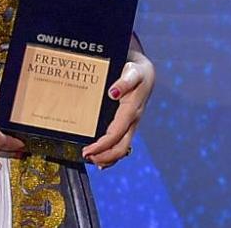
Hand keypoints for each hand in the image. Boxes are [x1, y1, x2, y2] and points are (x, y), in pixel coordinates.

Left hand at [81, 54, 155, 168]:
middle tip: (86, 157)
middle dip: (104, 156)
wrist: (144, 70)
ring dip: (107, 158)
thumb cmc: (136, 70)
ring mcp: (130, 124)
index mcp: (132, 111)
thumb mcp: (132, 71)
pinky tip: (101, 159)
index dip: (102, 145)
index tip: (88, 150)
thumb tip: (113, 93)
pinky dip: (111, 154)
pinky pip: (121, 143)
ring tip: (92, 160)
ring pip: (122, 149)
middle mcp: (132, 121)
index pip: (116, 134)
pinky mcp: (127, 124)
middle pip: (121, 147)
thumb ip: (124, 82)